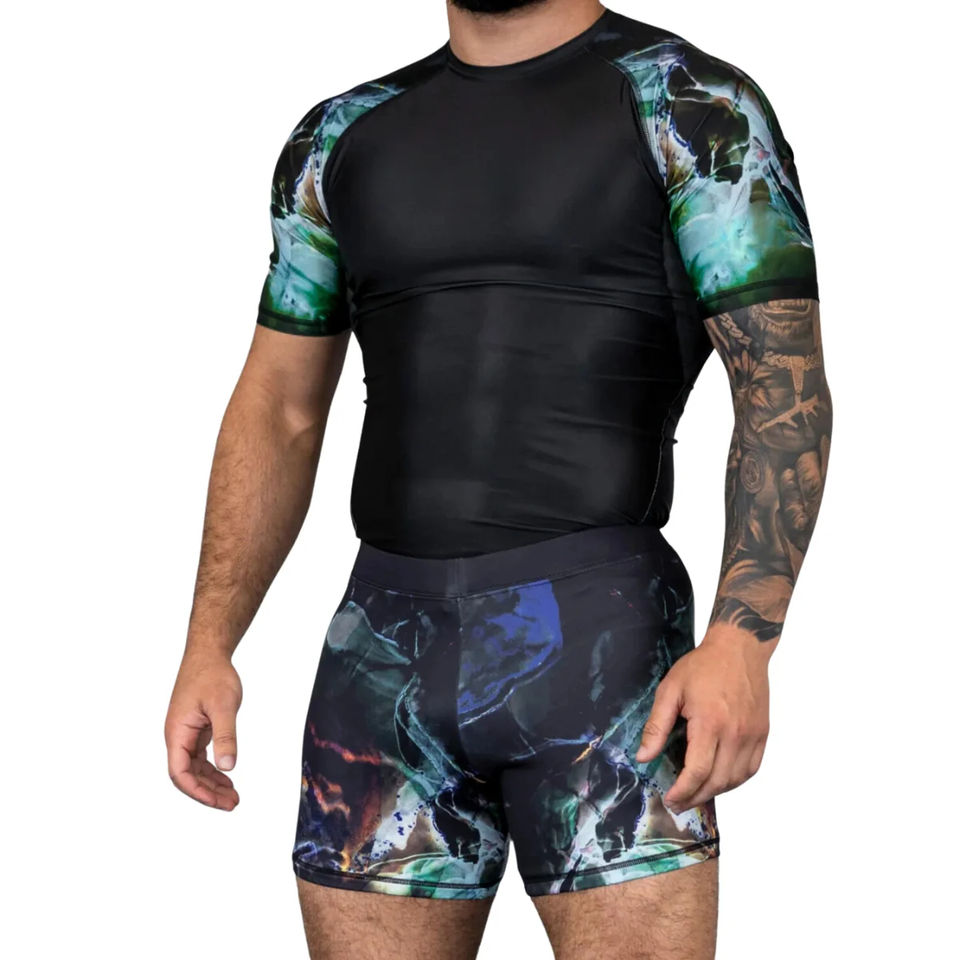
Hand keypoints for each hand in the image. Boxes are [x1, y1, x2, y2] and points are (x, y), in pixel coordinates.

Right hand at [165, 649, 241, 810]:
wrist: (208, 654)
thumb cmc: (212, 675)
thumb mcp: (224, 705)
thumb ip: (225, 736)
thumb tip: (228, 766)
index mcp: (177, 733)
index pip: (180, 773)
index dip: (198, 791)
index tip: (219, 801)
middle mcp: (178, 736)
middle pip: (187, 775)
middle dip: (208, 792)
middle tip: (233, 804)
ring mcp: (186, 734)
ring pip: (194, 768)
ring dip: (212, 783)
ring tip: (233, 796)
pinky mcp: (195, 729)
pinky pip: (200, 757)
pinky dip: (213, 769)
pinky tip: (227, 777)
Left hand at [636, 624, 771, 813]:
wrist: (740, 648)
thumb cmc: (703, 666)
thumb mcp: (670, 690)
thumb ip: (657, 726)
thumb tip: (644, 757)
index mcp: (710, 723)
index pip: (697, 772)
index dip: (682, 791)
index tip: (669, 799)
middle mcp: (736, 734)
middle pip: (717, 781)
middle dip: (695, 798)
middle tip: (678, 803)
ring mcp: (753, 735)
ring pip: (736, 780)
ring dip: (715, 792)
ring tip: (695, 794)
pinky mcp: (763, 734)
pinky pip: (751, 769)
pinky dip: (734, 781)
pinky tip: (719, 780)